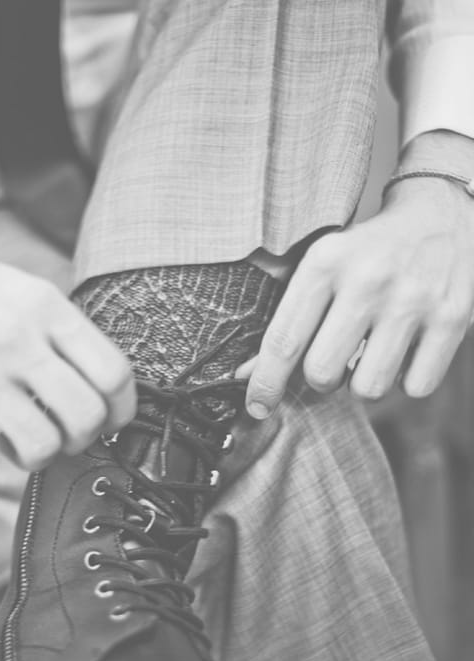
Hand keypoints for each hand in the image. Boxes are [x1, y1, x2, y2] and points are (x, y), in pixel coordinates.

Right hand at [0, 221, 135, 473]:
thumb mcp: (19, 289)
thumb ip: (61, 330)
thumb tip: (105, 386)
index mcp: (44, 307)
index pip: (114, 372)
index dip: (121, 410)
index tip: (109, 422)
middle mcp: (15, 337)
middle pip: (86, 416)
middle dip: (81, 440)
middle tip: (61, 435)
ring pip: (41, 446)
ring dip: (36, 457)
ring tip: (18, 443)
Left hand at [241, 134, 473, 418]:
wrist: (445, 214)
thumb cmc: (369, 251)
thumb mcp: (322, 265)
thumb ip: (285, 319)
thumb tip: (246, 376)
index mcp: (326, 261)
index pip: (284, 339)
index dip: (265, 382)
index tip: (257, 407)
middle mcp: (368, 279)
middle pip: (322, 372)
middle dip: (321, 380)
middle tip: (333, 361)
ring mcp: (413, 300)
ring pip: (368, 388)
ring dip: (363, 384)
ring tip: (370, 356)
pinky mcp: (453, 318)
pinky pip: (415, 387)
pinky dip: (406, 381)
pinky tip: (404, 353)